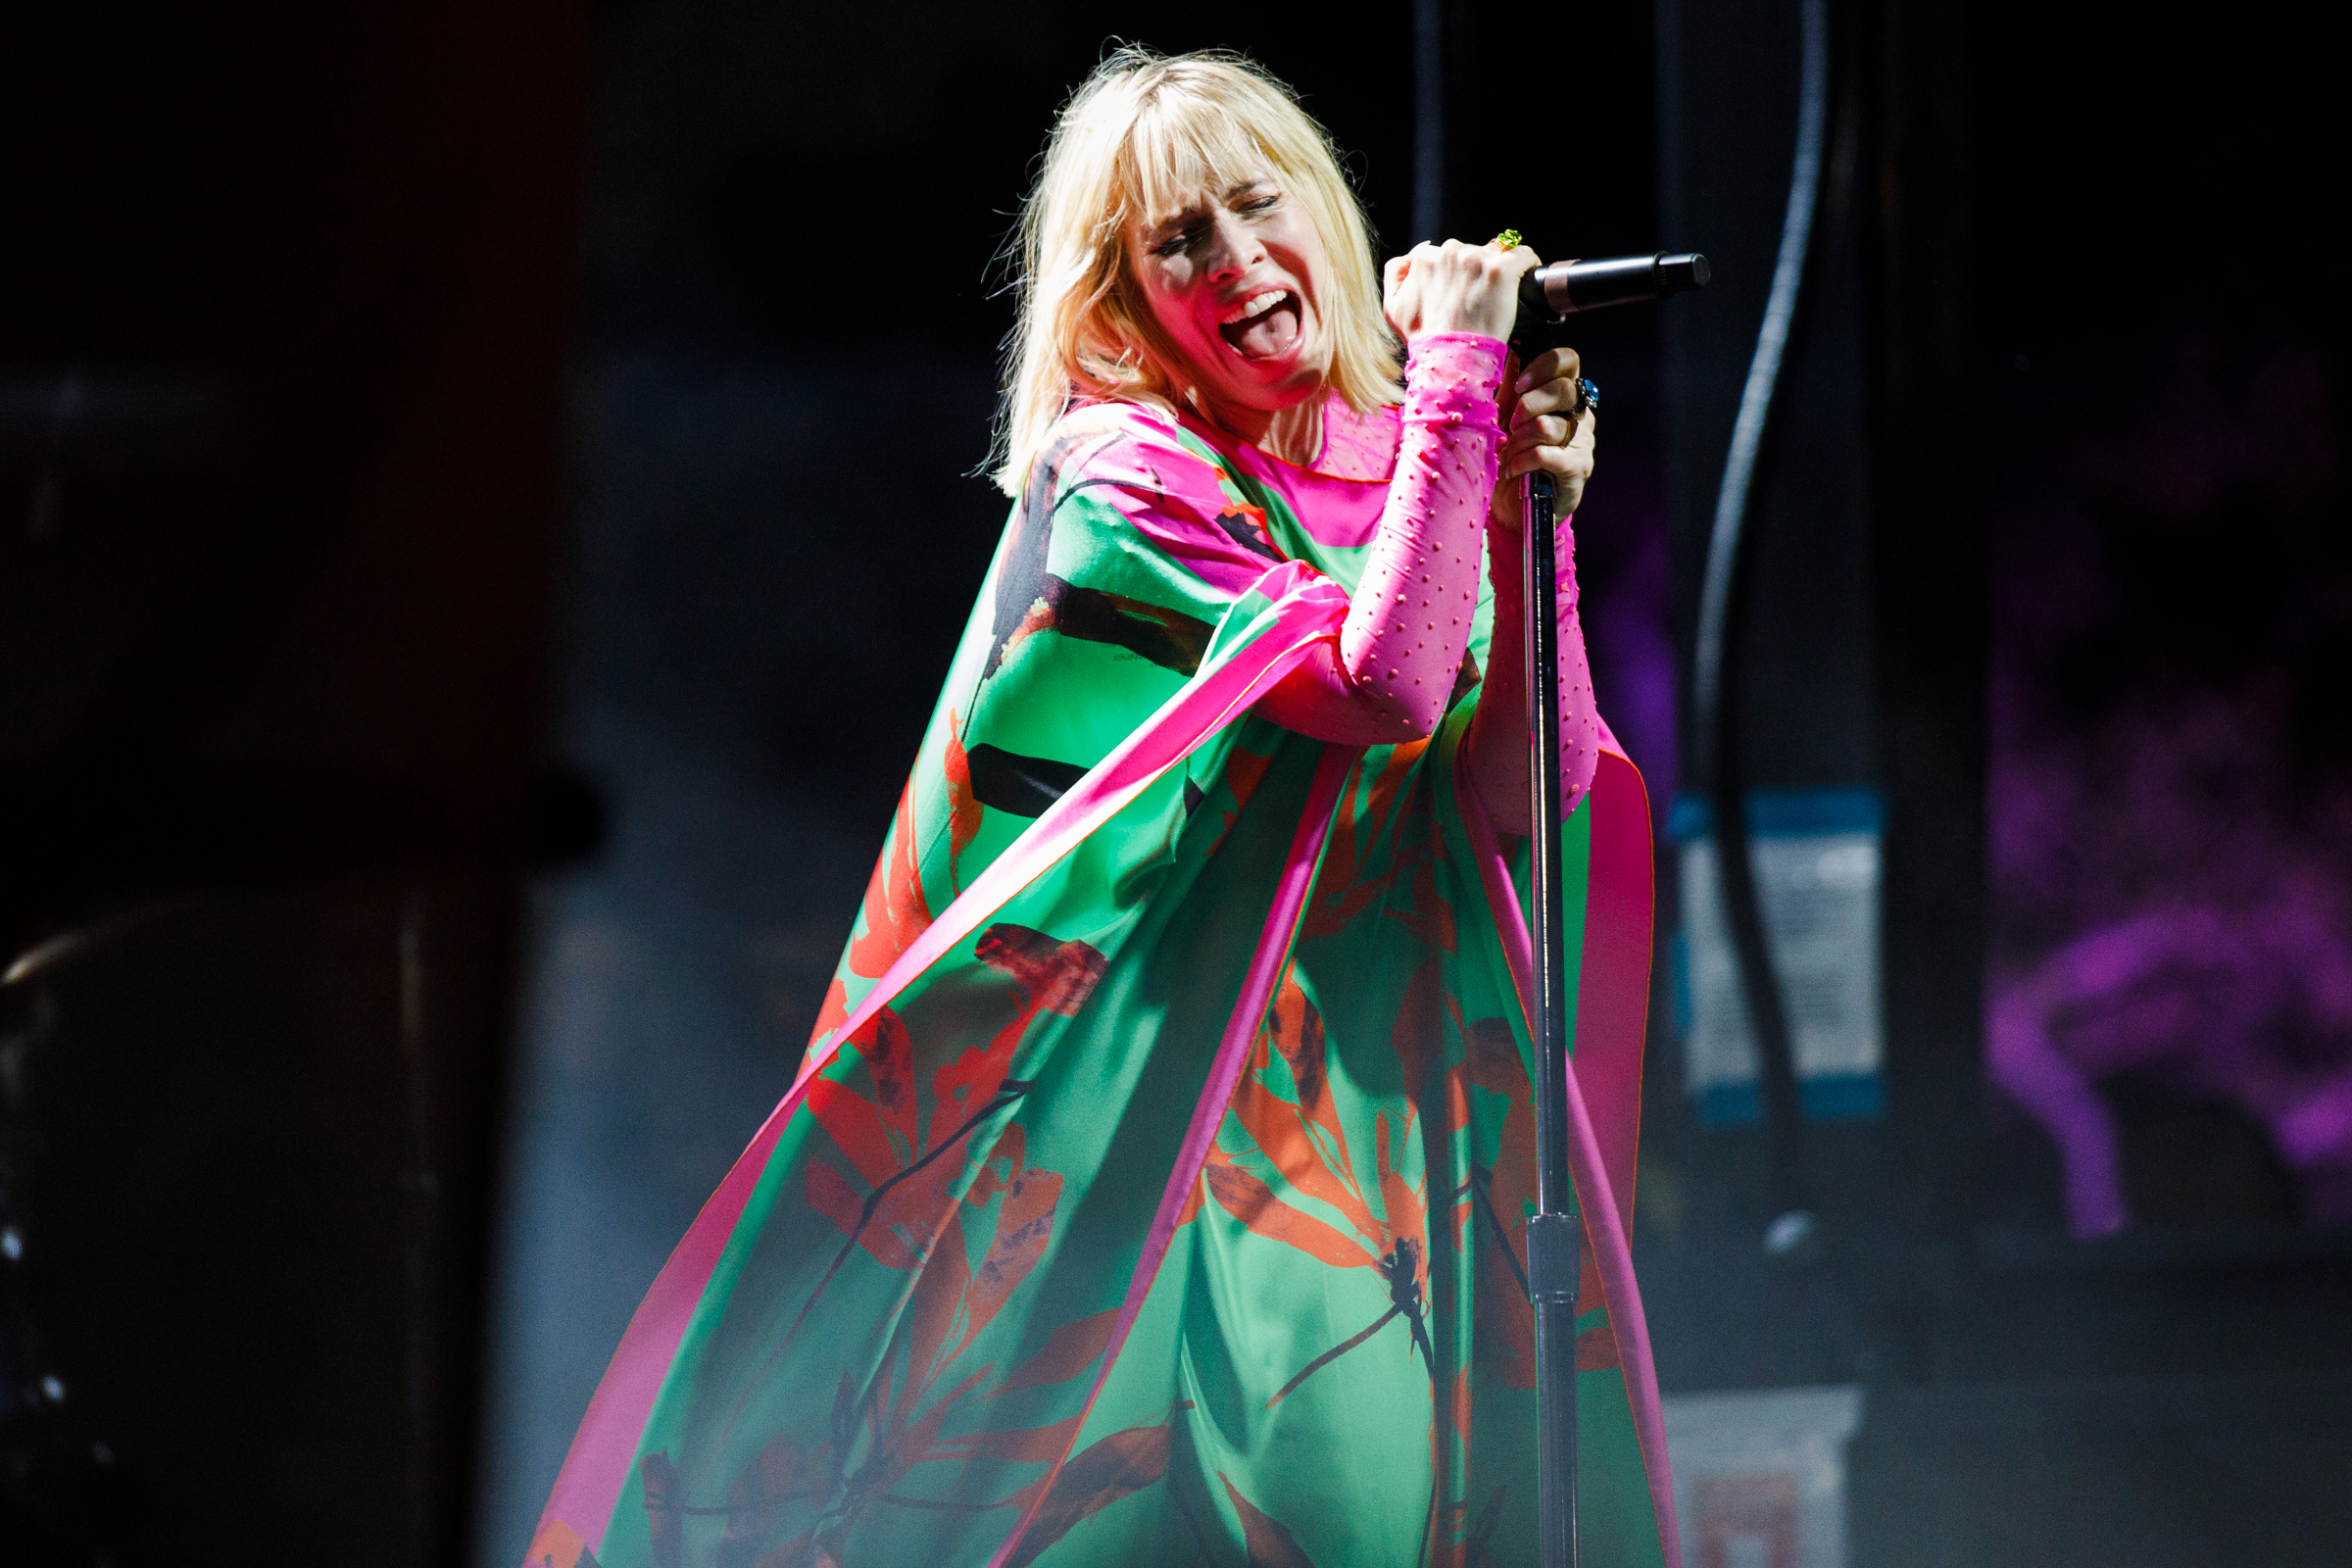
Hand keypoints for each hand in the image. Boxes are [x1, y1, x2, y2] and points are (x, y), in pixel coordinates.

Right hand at [1382, 238, 1539, 343]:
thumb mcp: (1392, 308)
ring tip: (1496, 296)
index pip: (1444, 254)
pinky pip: (1522, 255)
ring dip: (1496, 270)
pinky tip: (1525, 275)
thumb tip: (1410, 258)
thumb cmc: (1424, 338)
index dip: (1453, 272)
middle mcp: (1450, 253)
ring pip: (1494, 253)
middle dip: (1473, 270)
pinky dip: (1526, 262)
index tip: (1460, 290)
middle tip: (1477, 298)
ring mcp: (1477, 259)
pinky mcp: (1503, 270)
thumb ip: (1394, 273)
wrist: (1450, 359)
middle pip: (1469, 252)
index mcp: (1425, 259)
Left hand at [1489, 346, 1596, 531]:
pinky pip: (1545, 454)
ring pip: (1548, 425)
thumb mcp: (1504, 418)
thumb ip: (1510, 386)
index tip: (1519, 386)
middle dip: (1527, 406)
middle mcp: (1581, 415)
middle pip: (1563, 389)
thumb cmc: (1510, 457)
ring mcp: (1583, 443)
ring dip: (1518, 441)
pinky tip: (1512, 471)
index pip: (1569, 361)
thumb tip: (1511, 352)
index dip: (1543, 367)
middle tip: (1511, 426)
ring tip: (1508, 455)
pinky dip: (1521, 461)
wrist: (1513, 508)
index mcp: (1565, 396)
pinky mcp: (1577, 469)